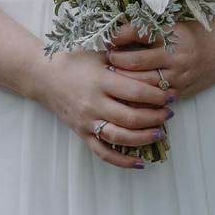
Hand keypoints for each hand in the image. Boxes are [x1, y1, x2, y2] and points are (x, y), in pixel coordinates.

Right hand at [35, 49, 174, 168]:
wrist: (44, 76)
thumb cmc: (75, 60)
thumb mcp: (99, 52)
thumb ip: (124, 56)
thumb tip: (154, 57)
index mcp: (100, 80)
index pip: (136, 91)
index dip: (157, 95)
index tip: (170, 94)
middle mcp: (93, 103)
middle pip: (131, 117)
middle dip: (155, 117)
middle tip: (169, 113)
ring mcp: (86, 121)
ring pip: (120, 137)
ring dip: (144, 138)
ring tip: (159, 132)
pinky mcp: (81, 133)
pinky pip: (103, 153)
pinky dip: (122, 161)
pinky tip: (140, 162)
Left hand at [107, 22, 214, 98]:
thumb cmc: (194, 34)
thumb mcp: (173, 25)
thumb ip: (148, 29)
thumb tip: (116, 32)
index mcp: (172, 35)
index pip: (138, 33)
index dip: (118, 36)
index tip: (107, 38)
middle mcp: (174, 57)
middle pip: (136, 62)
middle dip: (116, 61)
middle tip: (105, 59)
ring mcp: (178, 77)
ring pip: (142, 84)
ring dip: (124, 81)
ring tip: (111, 77)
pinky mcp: (180, 92)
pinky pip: (153, 99)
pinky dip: (138, 98)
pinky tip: (126, 95)